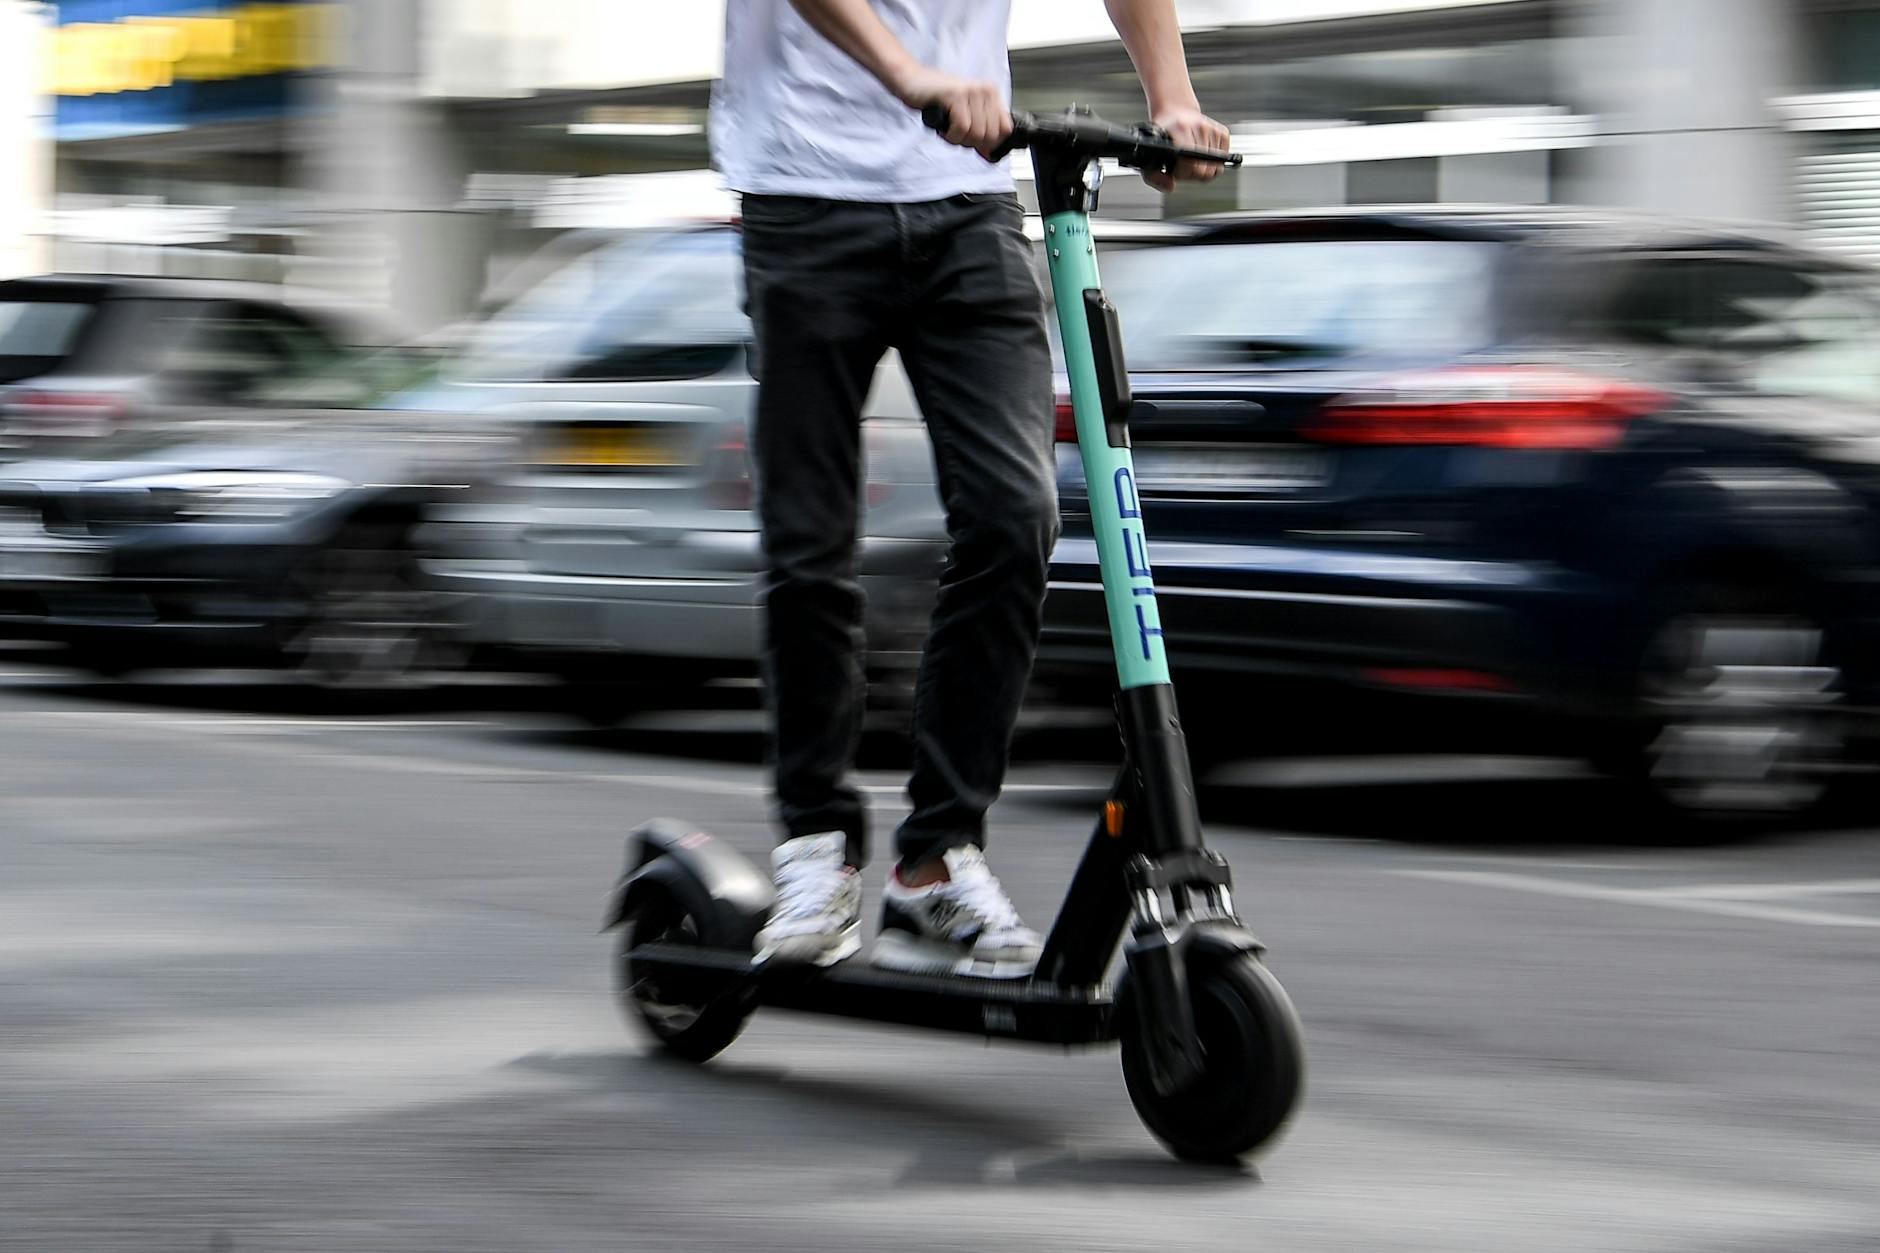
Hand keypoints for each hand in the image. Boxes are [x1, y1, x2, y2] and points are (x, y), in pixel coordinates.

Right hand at [895, 65, 1010, 159]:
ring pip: (976, 134)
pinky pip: (962, 128)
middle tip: (957, 134)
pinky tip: (944, 128)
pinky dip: (951, 135)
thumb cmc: (937, 99)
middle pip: (990, 135)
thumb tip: (991, 155)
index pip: (1005, 129)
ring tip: (949, 129)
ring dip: (959, 139)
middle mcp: (985, 91)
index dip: (990, 143)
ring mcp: (972, 92)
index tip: (975, 143)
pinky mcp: (956, 96)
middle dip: (971, 142)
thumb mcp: (965, 115)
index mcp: (991, 94)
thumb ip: (980, 134)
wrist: (912, 81)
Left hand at [1145, 106, 1231, 192]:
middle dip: (1193, 174)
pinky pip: (1223, 160)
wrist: (1175, 113)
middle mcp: (1200, 127)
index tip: (1175, 168)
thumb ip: (1154, 177)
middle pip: (1205, 171)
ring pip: (1216, 168)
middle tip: (1183, 165)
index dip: (1183, 174)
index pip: (1192, 166)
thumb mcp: (1150, 154)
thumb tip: (1171, 187)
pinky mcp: (1223, 132)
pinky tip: (1201, 153)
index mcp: (1181, 130)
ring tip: (1191, 159)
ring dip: (1203, 169)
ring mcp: (1213, 129)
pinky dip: (1212, 162)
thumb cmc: (1163, 136)